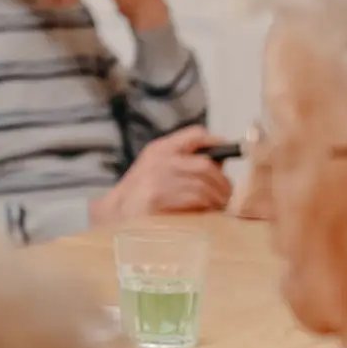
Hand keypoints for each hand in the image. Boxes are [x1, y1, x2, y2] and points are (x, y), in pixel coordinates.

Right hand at [90, 127, 231, 223]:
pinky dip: (206, 205)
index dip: (217, 143)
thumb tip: (221, 163)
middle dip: (223, 182)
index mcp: (160, 149)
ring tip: (219, 205)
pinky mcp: (156, 196)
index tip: (230, 154)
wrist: (115, 213)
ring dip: (217, 197)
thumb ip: (184, 163)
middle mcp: (158, 159)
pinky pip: (194, 198)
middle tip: (227, 194)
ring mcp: (156, 177)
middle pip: (206, 164)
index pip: (195, 135)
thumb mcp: (159, 169)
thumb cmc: (143, 192)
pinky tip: (207, 211)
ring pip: (203, 183)